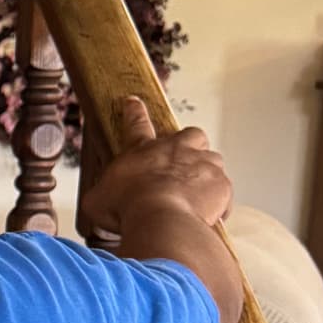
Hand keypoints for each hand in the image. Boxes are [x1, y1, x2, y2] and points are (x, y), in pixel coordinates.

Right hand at [79, 97, 232, 240]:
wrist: (160, 219)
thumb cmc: (127, 208)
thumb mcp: (98, 201)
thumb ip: (103, 196)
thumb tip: (101, 203)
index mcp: (142, 150)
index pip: (136, 124)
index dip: (134, 113)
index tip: (133, 102)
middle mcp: (175, 150)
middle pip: (190, 134)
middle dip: (188, 146)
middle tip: (181, 165)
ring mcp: (202, 164)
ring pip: (212, 160)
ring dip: (206, 174)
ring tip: (195, 197)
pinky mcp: (221, 183)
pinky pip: (224, 192)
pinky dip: (218, 204)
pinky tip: (207, 217)